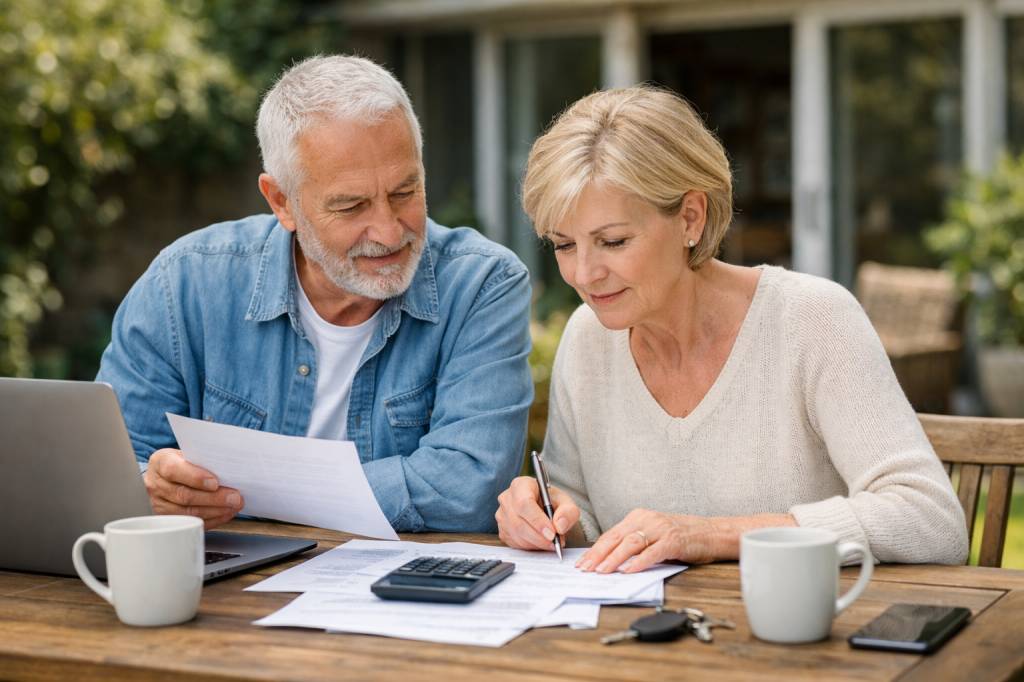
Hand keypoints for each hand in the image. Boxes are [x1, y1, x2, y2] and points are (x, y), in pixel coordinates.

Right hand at [143, 448, 243, 528]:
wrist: (163, 476)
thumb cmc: (181, 463)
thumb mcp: (187, 454)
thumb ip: (202, 460)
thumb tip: (230, 470)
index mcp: (160, 462)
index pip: (174, 470)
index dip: (195, 477)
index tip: (215, 482)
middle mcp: (155, 484)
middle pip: (184, 495)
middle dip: (213, 498)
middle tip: (235, 498)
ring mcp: (158, 504)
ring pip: (187, 512)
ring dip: (215, 511)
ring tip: (233, 506)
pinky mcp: (166, 519)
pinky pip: (190, 523)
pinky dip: (211, 520)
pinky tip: (225, 514)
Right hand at [496, 476, 579, 550]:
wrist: (544, 509)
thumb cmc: (552, 502)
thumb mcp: (566, 502)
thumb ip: (568, 512)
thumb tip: (559, 525)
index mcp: (521, 485)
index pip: (524, 503)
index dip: (538, 521)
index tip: (552, 533)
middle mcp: (507, 498)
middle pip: (519, 522)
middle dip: (539, 537)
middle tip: (554, 542)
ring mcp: (502, 515)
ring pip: (516, 535)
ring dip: (536, 543)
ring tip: (551, 542)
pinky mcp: (502, 530)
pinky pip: (514, 543)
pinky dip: (530, 547)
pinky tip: (540, 542)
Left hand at [577, 509, 720, 573]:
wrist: (711, 532)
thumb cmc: (682, 536)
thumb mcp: (653, 534)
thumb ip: (635, 543)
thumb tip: (611, 561)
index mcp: (638, 517)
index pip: (611, 534)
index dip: (595, 549)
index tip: (582, 563)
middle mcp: (647, 519)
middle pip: (616, 538)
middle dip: (598, 554)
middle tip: (585, 569)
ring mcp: (660, 529)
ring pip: (631, 543)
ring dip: (614, 558)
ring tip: (602, 571)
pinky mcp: (673, 540)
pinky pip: (652, 552)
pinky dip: (638, 562)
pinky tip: (628, 571)